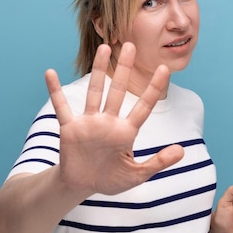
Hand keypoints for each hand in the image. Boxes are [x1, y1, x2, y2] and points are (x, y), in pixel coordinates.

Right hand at [45, 42, 184, 196]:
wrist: (82, 186)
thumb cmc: (111, 179)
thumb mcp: (138, 175)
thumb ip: (159, 162)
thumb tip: (182, 150)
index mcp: (127, 132)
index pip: (144, 106)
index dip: (154, 88)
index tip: (164, 69)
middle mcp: (109, 122)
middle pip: (119, 91)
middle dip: (125, 69)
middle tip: (131, 45)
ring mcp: (89, 123)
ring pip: (95, 92)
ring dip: (98, 70)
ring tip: (105, 48)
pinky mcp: (70, 128)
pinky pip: (61, 107)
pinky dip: (55, 91)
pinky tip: (50, 73)